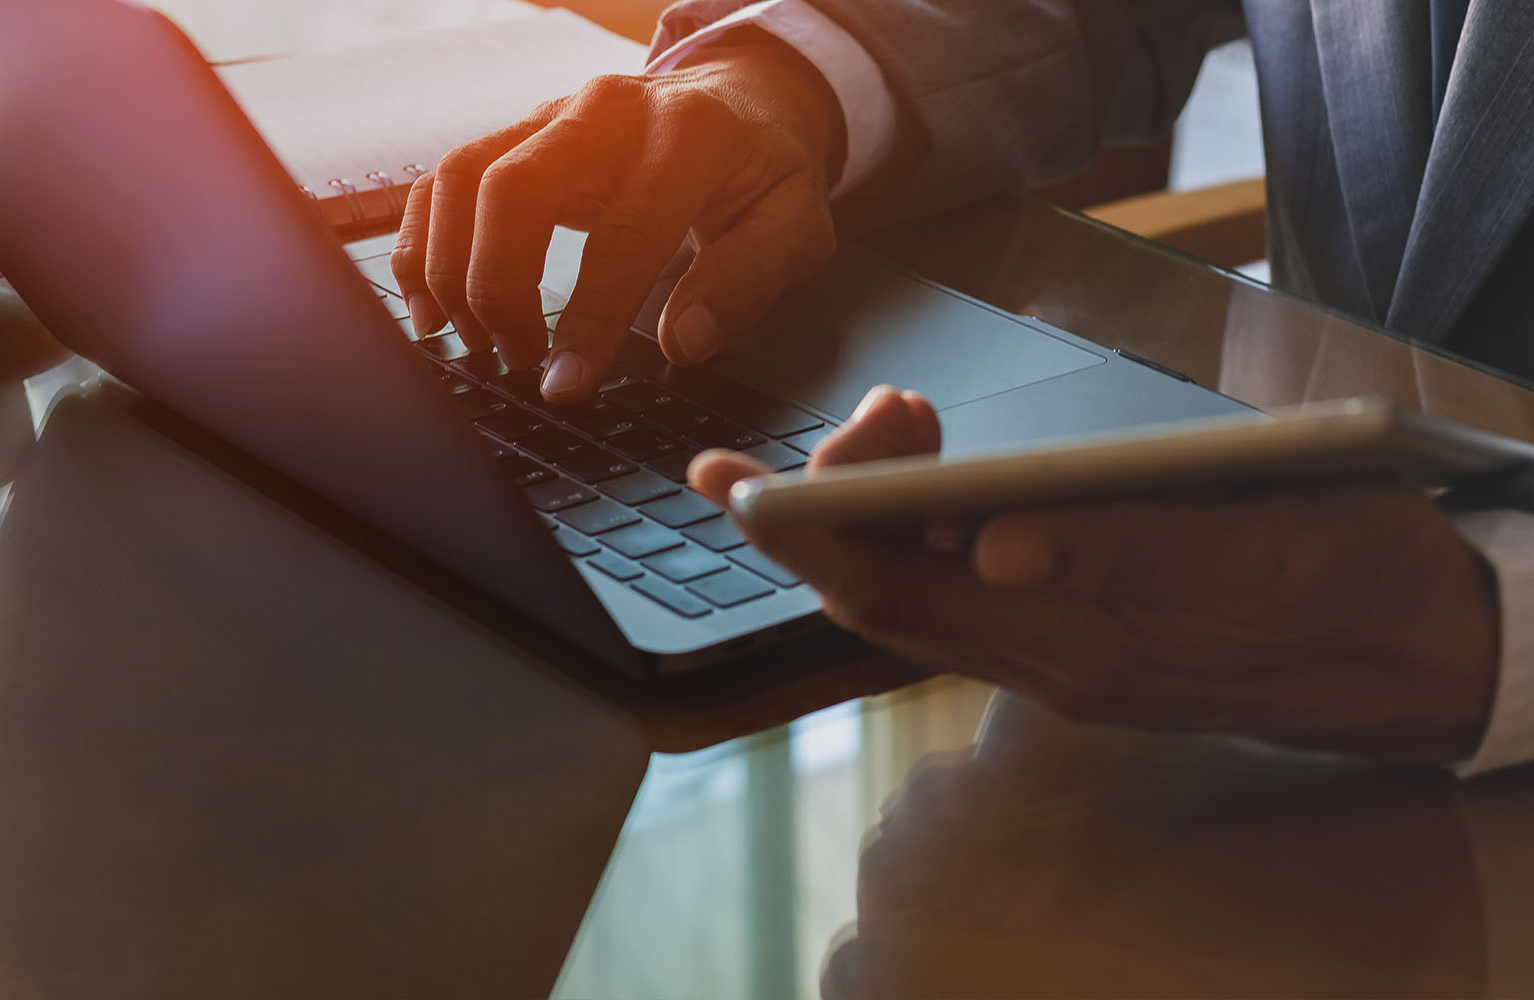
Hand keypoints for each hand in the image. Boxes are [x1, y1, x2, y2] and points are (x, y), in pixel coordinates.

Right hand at [390, 35, 842, 402]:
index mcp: (689, 132)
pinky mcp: (519, 132)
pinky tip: (433, 303)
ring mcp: (554, 112)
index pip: (623, 232)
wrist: (745, 102)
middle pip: (513, 189)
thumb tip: (685, 344)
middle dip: (499, 288)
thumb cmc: (765, 174)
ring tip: (479, 342)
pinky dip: (426, 243)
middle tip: (517, 360)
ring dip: (453, 270)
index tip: (563, 385)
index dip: (589, 317)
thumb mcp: (794, 227)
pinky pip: (447, 179)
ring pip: (464, 178)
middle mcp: (608, 108)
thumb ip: (745, 281)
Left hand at [690, 387, 1499, 763]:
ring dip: (877, 510)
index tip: (734, 487)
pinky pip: (967, 588)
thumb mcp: (1254, 550)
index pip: (895, 595)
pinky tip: (937, 475)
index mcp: (1077, 638)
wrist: (1417, 646)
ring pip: (920, 590)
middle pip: (886, 592)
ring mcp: (1060, 647)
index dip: (806, 538)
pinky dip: (929, 524)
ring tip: (894, 421)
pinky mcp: (1085, 627)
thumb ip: (1126, 553)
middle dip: (828, 507)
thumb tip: (994, 544)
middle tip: (836, 424)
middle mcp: (1046, 655)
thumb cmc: (1348, 583)